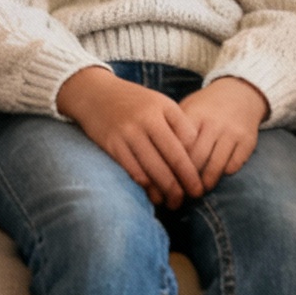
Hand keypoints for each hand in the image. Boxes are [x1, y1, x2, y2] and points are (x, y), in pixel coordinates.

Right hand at [58, 67, 206, 208]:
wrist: (94, 93)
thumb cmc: (134, 102)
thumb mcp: (159, 103)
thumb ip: (178, 124)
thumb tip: (194, 156)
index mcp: (163, 108)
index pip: (188, 141)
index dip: (195, 162)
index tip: (201, 179)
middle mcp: (146, 120)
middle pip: (173, 159)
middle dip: (185, 182)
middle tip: (194, 196)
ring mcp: (127, 133)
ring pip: (154, 169)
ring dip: (166, 190)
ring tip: (173, 201)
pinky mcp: (112, 145)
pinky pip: (133, 171)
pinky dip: (145, 185)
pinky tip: (152, 193)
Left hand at [176, 78, 265, 193]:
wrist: (239, 93)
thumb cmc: (205, 106)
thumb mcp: (188, 108)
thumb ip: (174, 128)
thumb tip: (154, 157)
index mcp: (195, 115)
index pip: (180, 145)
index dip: (171, 163)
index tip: (165, 177)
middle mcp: (214, 124)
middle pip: (197, 159)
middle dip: (187, 179)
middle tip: (180, 192)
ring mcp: (232, 133)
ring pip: (216, 166)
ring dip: (206, 183)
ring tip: (197, 191)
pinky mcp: (247, 142)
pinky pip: (233, 165)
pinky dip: (223, 174)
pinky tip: (215, 177)